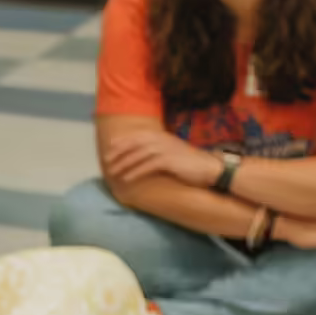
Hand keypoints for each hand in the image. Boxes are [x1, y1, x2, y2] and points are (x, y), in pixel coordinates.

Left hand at [100, 124, 220, 191]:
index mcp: (161, 136)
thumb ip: (157, 150)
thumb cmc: (189, 163)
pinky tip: (127, 179)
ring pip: (138, 155)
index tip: (109, 148)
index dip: (122, 141)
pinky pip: (148, 166)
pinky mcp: (169, 161)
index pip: (137, 135)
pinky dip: (136, 172)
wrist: (209, 167)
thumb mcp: (171, 152)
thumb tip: (141, 156)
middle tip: (106, 162)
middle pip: (134, 144)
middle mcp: (162, 140)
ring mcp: (165, 149)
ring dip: (124, 164)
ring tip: (113, 173)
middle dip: (118, 153)